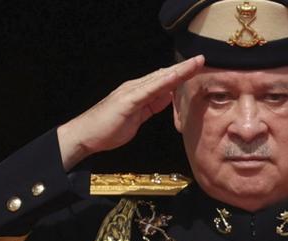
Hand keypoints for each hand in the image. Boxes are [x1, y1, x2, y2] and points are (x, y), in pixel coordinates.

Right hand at [57, 55, 204, 169]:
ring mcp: (131, 92)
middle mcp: (135, 88)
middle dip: (184, 68)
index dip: (181, 73)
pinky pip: (149, 90)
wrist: (86, 135)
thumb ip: (151, 106)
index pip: (164, 80)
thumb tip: (166, 97)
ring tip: (195, 63)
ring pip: (159, 79)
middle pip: (164, 75)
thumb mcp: (137, 117)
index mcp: (139, 92)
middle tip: (201, 59)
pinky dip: (164, 83)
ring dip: (179, 71)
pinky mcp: (128, 101)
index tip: (196, 68)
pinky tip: (175, 78)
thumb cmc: (108, 128)